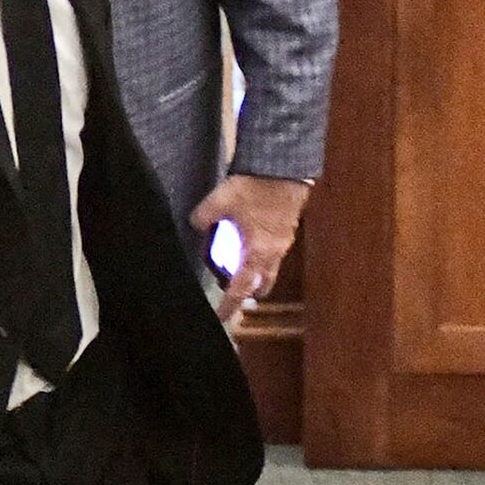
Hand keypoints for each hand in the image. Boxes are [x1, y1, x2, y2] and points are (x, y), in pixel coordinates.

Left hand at [190, 174, 310, 324]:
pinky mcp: (288, 228)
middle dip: (248, 292)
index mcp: (256, 253)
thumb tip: (196, 224)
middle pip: (261, 284)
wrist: (283, 166)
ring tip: (238, 265)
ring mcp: (283, 241)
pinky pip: (275, 251)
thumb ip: (203, 217)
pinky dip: (262, 254)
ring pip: (270, 268)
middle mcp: (273, 252)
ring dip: (256, 273)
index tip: (222, 318)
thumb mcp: (218, 201)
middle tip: (232, 291)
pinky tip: (251, 241)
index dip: (230, 305)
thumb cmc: (254, 187)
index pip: (241, 288)